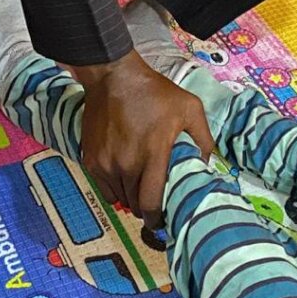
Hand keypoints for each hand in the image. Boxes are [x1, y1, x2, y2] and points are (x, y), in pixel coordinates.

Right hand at [73, 50, 213, 229]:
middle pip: (135, 204)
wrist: (113, 76)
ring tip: (140, 188)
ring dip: (130, 198)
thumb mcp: (190, 107)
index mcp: (152, 154)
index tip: (164, 221)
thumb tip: (206, 165)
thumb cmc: (154, 92)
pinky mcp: (90, 159)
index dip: (158, 219)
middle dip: (146, 208)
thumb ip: (203, 138)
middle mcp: (126, 164)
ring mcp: (105, 163)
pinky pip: (103, 187)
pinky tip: (124, 176)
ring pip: (118, 198)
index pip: (151, 203)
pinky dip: (114, 188)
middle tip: (155, 201)